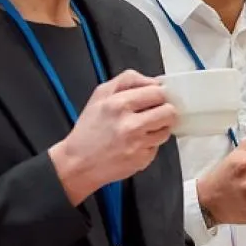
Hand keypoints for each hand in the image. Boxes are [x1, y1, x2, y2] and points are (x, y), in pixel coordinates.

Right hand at [49, 70, 176, 205]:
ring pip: (167, 129)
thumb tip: (155, 81)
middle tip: (154, 114)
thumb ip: (128, 81)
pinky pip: (158, 146)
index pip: (158, 92)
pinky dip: (150, 144)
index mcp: (118, 104)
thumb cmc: (89, 129)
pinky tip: (135, 144)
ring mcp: (138, 144)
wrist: (76, 164)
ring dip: (159, 129)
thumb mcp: (100, 96)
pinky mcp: (142, 159)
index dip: (159, 95)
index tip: (156, 99)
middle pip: (169, 111)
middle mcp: (130, 124)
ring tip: (142, 130)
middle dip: (164, 111)